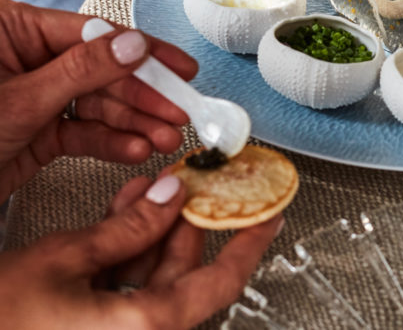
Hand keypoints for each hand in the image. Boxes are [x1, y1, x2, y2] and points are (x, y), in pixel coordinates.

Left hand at [0, 0, 193, 199]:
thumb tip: (132, 44)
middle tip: (181, 112)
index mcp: (10, 32)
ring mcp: (32, 98)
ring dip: (134, 124)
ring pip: (96, 106)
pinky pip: (81, 134)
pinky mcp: (35, 134)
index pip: (92, 36)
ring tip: (165, 138)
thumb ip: (81, 72)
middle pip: (101, 72)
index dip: (142, 53)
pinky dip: (109, 144)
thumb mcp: (16, 100)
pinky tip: (134, 149)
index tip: (179, 69)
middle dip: (142, 97)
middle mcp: (24, 61)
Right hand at [0, 174, 281, 329]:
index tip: (270, 217)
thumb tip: (170, 197)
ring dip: (151, 229)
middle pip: (183, 272)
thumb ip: (126, 228)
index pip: (220, 283)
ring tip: (151, 187)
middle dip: (185, 221)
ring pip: (151, 277)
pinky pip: (122, 289)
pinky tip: (123, 212)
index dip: (250, 245)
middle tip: (192, 182)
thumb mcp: (63, 261)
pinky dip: (125, 251)